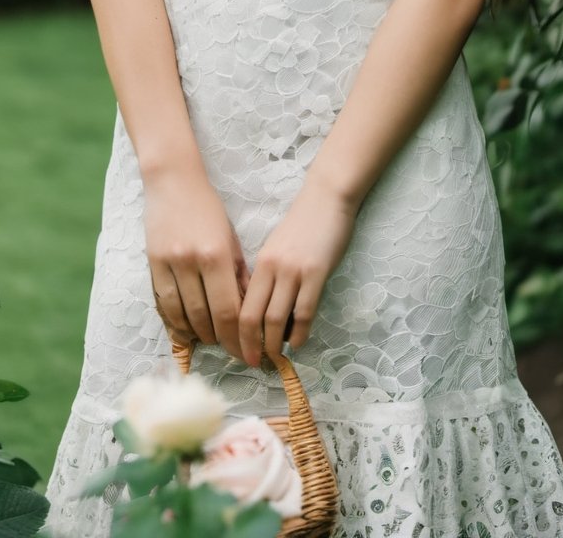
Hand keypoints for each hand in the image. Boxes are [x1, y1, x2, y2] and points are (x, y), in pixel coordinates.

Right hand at [143, 170, 250, 362]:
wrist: (173, 180)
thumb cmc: (209, 208)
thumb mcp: (232, 239)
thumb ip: (239, 276)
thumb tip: (247, 312)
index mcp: (217, 255)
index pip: (228, 311)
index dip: (238, 339)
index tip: (249, 354)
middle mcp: (192, 262)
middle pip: (205, 319)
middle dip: (221, 341)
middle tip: (234, 351)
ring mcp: (169, 264)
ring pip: (183, 316)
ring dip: (198, 335)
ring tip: (212, 341)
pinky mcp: (153, 264)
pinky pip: (164, 305)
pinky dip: (175, 323)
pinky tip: (186, 331)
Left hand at [238, 179, 356, 366]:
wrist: (327, 199)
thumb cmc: (302, 224)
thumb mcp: (276, 248)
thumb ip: (266, 275)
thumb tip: (260, 310)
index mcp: (259, 262)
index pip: (239, 305)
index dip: (235, 333)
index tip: (238, 350)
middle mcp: (272, 268)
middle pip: (252, 317)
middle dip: (250, 345)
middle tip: (253, 363)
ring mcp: (294, 271)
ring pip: (276, 319)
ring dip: (273, 344)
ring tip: (274, 358)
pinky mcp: (316, 273)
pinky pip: (304, 312)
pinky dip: (299, 333)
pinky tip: (297, 343)